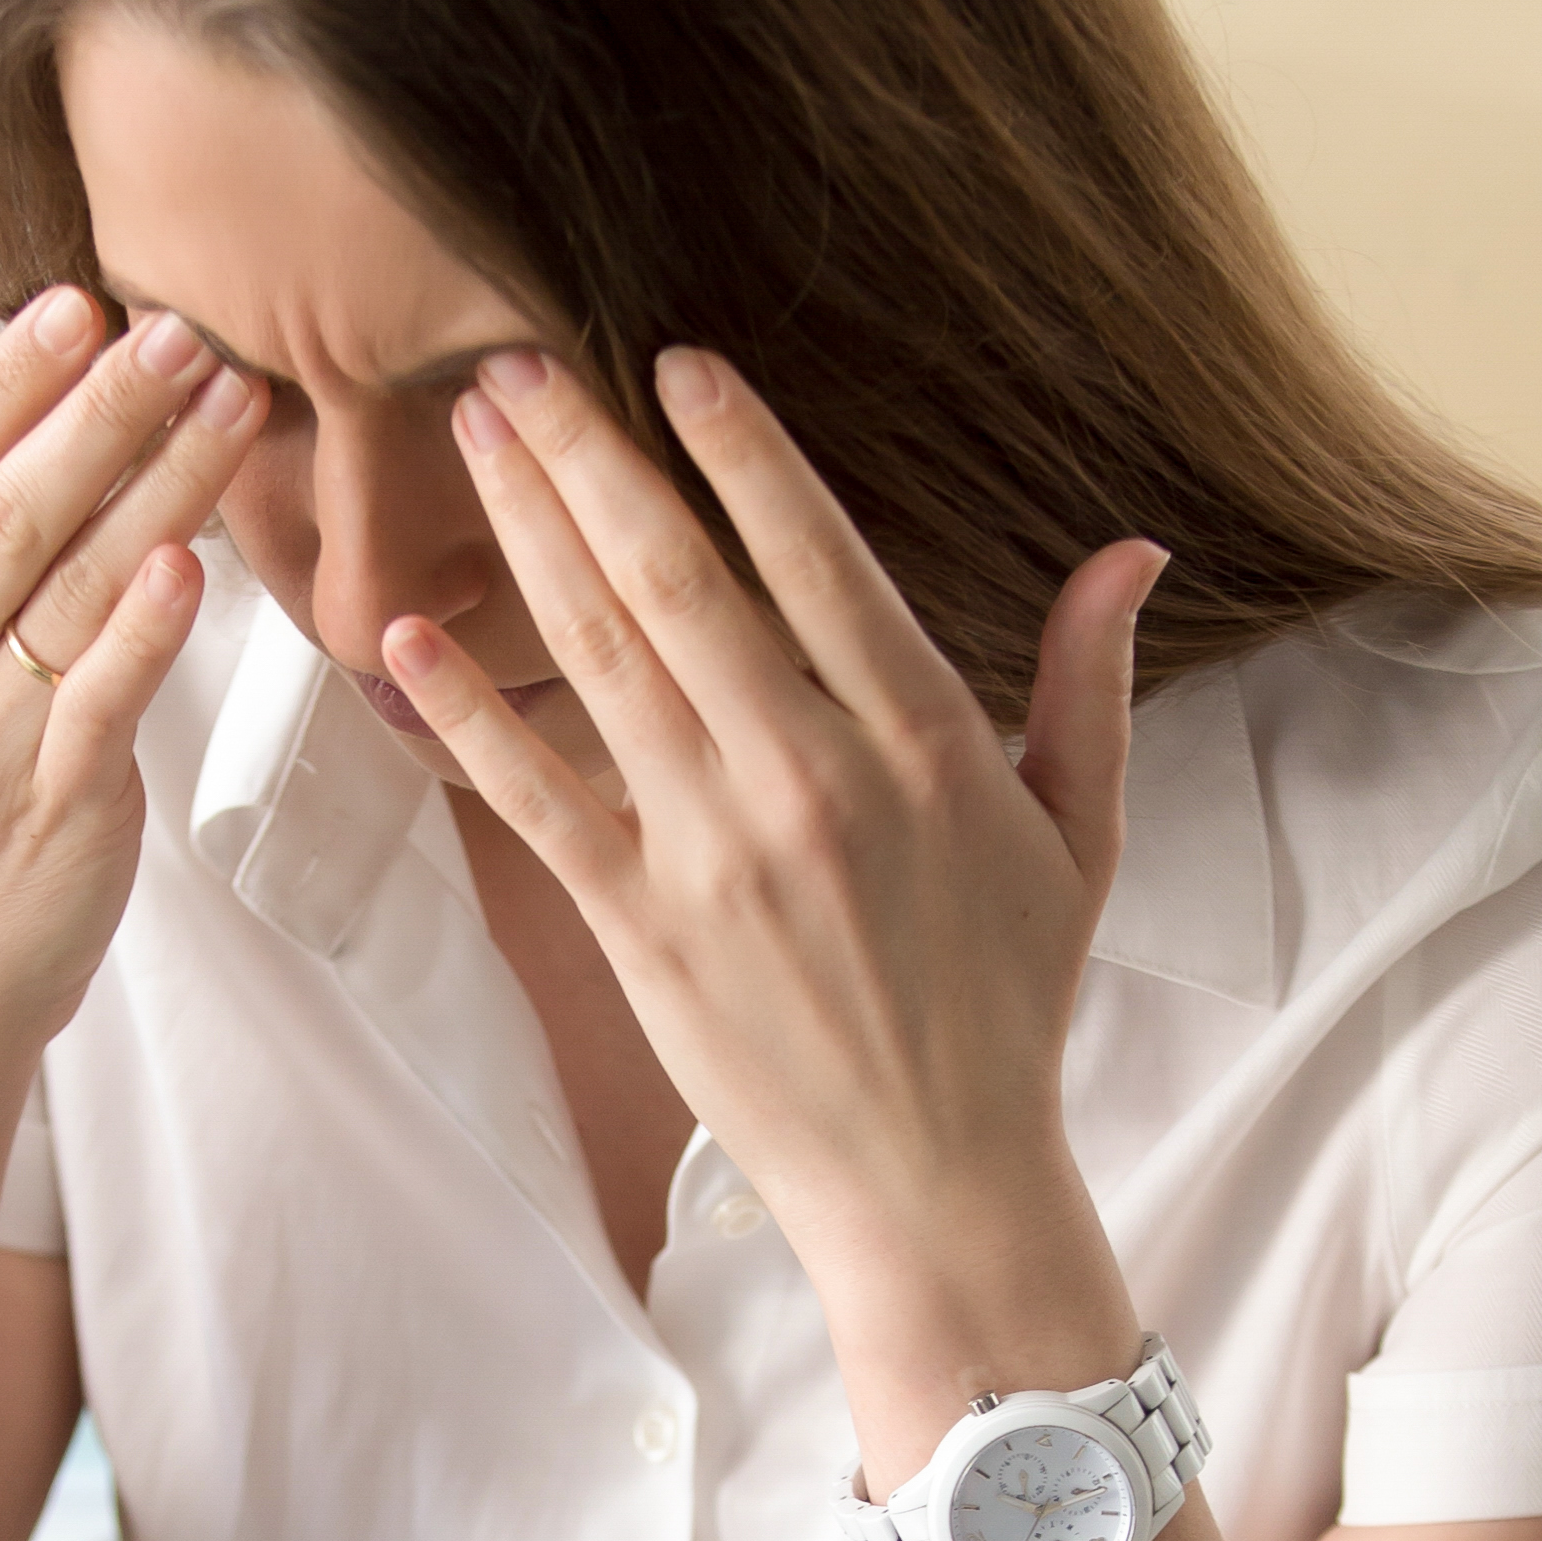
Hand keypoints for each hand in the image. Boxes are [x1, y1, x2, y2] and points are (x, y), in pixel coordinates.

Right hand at [0, 293, 261, 1076]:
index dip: (5, 383)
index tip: (77, 304)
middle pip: (10, 514)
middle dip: (100, 414)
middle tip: (182, 332)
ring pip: (72, 590)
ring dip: (159, 490)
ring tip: (233, 407)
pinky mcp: (58, 806)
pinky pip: (104, 704)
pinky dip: (144, 633)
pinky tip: (192, 566)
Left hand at [392, 346, 1161, 1387]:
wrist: (936, 1180)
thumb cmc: (1008, 1003)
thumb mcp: (1079, 836)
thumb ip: (1090, 683)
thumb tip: (1131, 552)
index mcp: (923, 742)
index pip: (816, 556)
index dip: (739, 451)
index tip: (676, 363)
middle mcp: (812, 780)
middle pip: (680, 581)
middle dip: (589, 458)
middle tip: (514, 360)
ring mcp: (717, 854)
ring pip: (600, 660)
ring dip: (526, 536)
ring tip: (469, 435)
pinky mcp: (642, 928)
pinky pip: (537, 800)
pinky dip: (470, 715)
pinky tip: (410, 637)